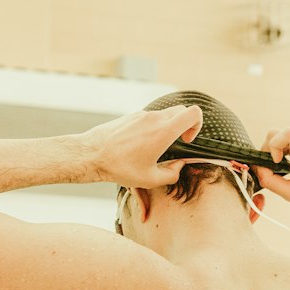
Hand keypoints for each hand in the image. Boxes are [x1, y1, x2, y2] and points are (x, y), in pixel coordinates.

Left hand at [82, 106, 203, 188]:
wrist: (92, 154)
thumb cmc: (120, 168)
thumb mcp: (150, 179)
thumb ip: (172, 174)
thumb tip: (179, 166)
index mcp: (164, 131)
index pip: (193, 113)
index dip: (197, 126)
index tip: (187, 140)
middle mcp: (155, 118)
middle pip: (182, 110)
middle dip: (186, 125)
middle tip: (177, 142)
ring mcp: (142, 114)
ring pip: (165, 114)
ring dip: (168, 126)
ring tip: (157, 147)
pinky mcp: (132, 116)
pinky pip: (150, 117)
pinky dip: (153, 127)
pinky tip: (141, 144)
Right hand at [255, 128, 289, 214]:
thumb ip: (272, 183)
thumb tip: (258, 170)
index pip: (288, 133)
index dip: (274, 145)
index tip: (276, 162)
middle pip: (282, 132)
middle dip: (270, 147)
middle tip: (272, 166)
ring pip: (285, 135)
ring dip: (276, 149)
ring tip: (279, 167)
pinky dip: (283, 150)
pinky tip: (286, 165)